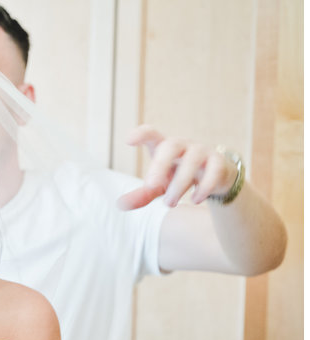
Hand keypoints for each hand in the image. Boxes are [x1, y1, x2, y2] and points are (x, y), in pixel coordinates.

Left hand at [117, 125, 238, 209]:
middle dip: (159, 165)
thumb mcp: (159, 186)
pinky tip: (194, 200)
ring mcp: (202, 151)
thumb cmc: (179, 176)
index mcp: (164, 147)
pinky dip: (203, 187)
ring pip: (191, 162)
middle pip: (170, 146)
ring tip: (169, 203)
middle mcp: (182, 145)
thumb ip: (142, 194)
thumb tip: (120, 205)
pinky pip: (213, 171)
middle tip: (150, 186)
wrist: (214, 177)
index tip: (129, 140)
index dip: (141, 134)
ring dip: (178, 185)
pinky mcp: (219, 162)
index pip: (151, 134)